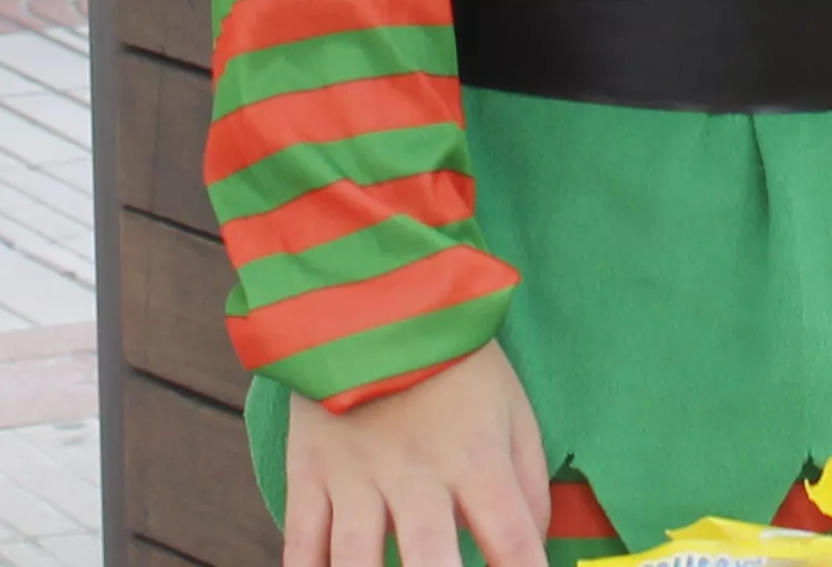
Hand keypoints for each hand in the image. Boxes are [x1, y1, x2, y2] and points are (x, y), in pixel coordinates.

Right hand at [285, 338, 549, 566]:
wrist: (373, 293)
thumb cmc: (455, 359)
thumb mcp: (514, 408)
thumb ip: (527, 483)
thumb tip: (531, 547)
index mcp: (475, 457)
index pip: (513, 541)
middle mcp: (416, 475)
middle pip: (432, 561)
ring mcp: (356, 476)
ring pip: (356, 562)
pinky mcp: (309, 471)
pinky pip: (300, 543)